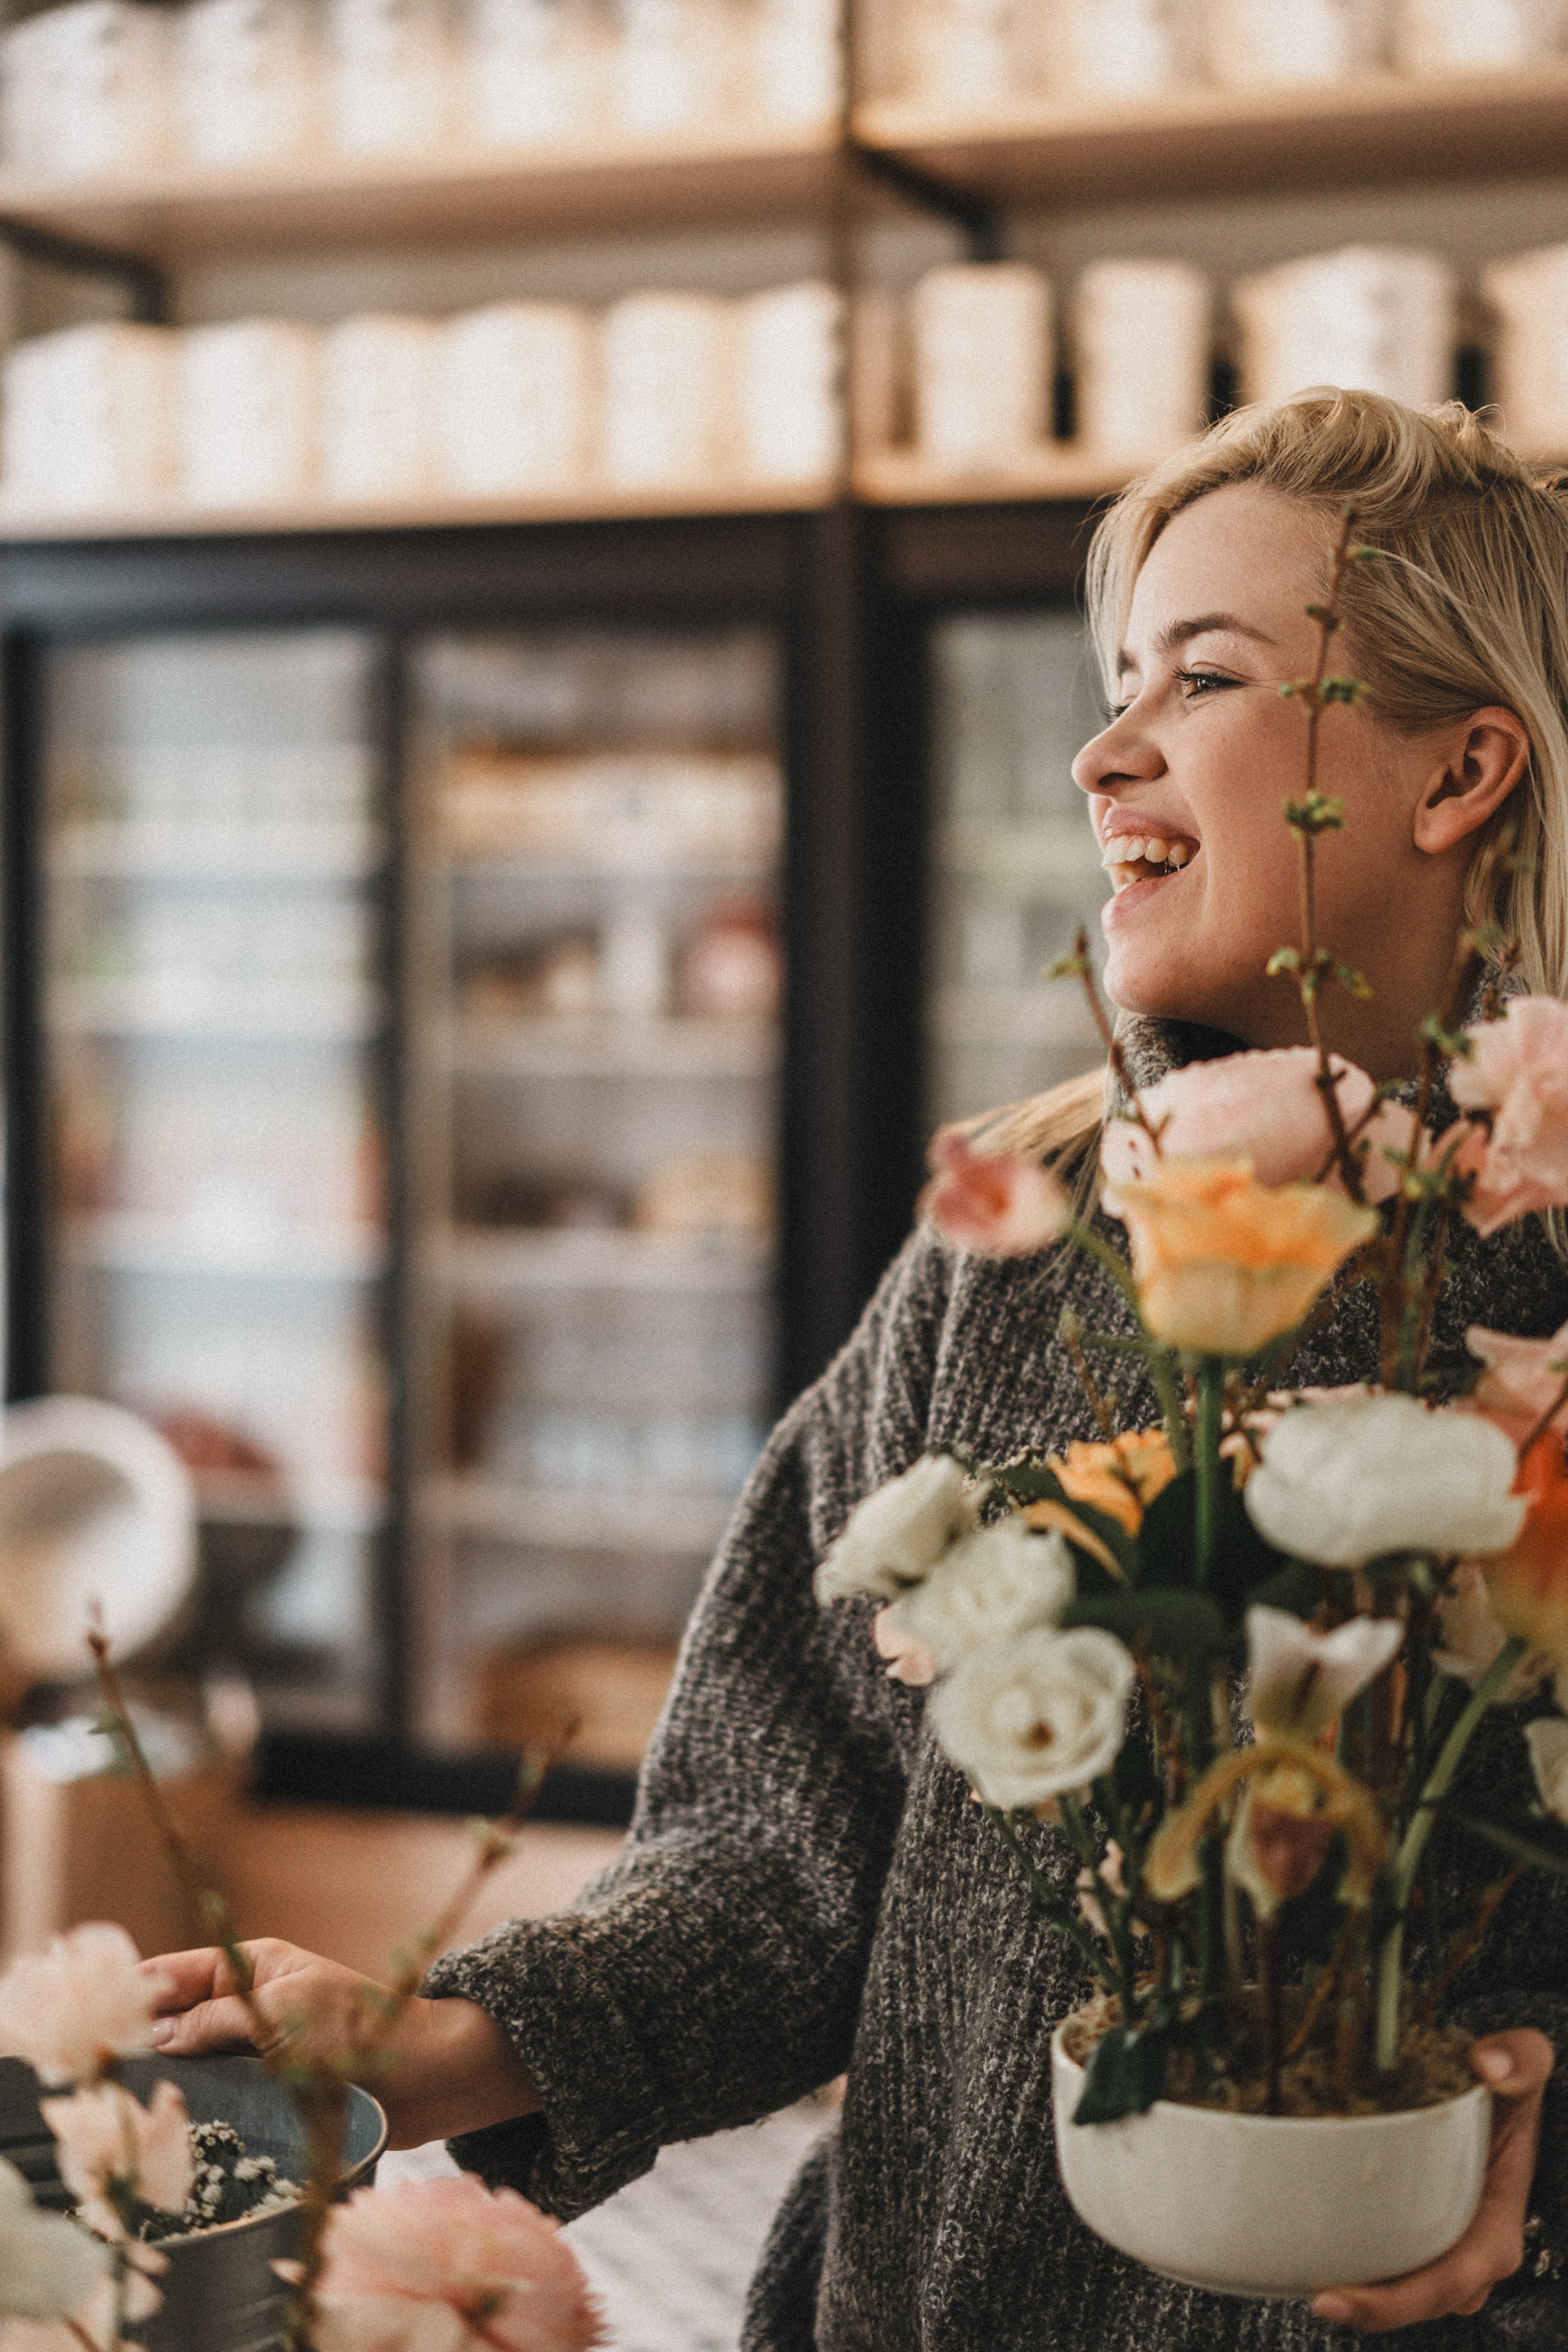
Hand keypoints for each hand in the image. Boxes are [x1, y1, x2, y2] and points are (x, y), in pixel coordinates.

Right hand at [142, 1940, 541, 2149]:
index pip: (178, 1973)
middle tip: (104, 2069)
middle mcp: (249, 2006)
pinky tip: (172, 2126)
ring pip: (196, 2063)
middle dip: (144, 2040)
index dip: (136, 1992)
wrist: (423, 2077)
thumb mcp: (280, 2011)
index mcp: (252, 1968)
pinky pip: (222, 2098)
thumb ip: (215, 2022)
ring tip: (132, 2101)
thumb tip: (156, 2036)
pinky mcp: (269, 2092)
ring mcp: (257, 2050)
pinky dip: (199, 2108)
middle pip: (178, 2021)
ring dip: (171, 2080)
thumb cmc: (358, 2027)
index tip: (96, 2017)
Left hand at [1311, 2029, 1553, 2332]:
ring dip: (1355, 2288)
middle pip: (1414, 2299)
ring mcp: (1437, 2247)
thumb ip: (1523, 2061)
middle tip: (1318, 2295)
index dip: (1395, 2301)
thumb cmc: (1511, 2091)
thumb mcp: (1526, 2070)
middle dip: (1367, 2306)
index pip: (1446, 2284)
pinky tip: (1310, 2241)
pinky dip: (1351, 2257)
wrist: (1498, 2089)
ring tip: (1306, 2279)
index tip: (1339, 2297)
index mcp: (1493, 2234)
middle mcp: (1465, 2254)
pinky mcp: (1413, 2232)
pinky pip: (1382, 2258)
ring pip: (1395, 2286)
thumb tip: (1491, 2065)